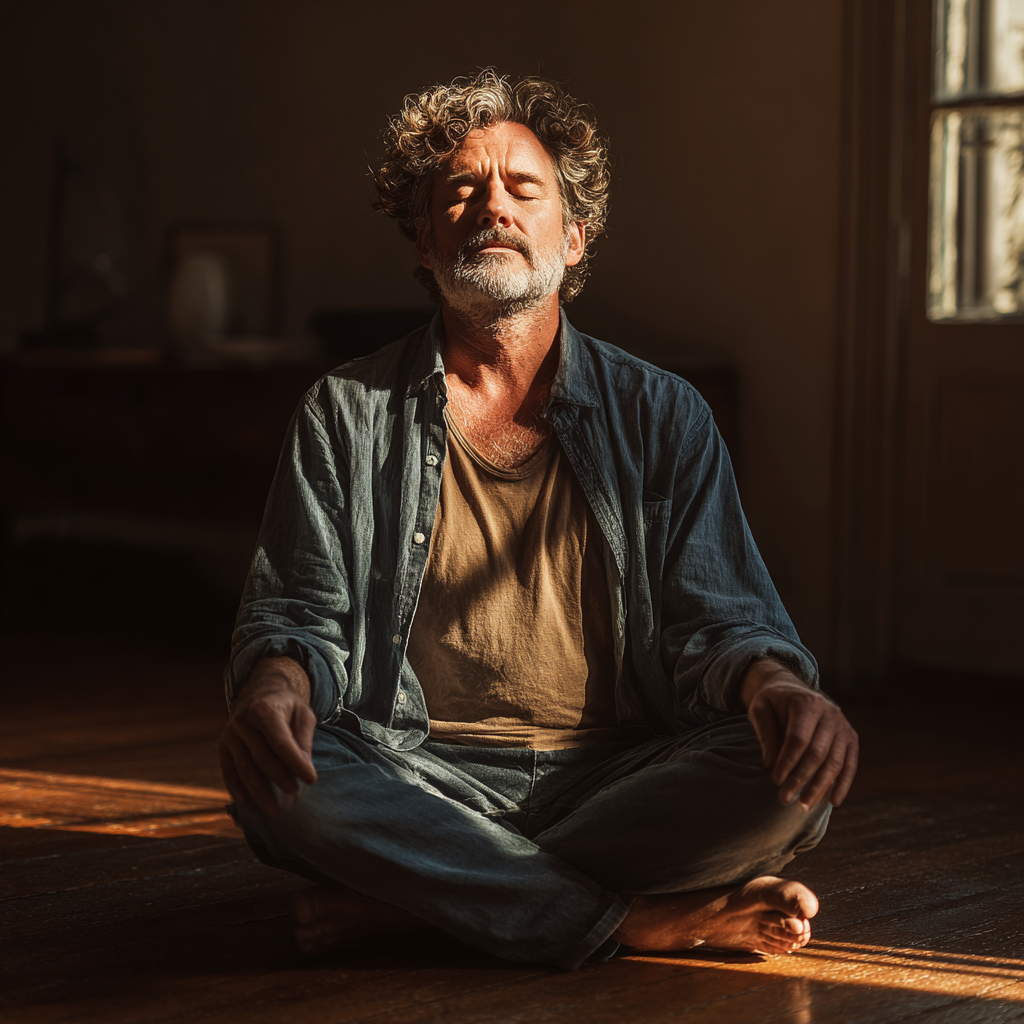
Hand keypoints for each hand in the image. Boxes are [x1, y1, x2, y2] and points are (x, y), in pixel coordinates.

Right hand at [219, 657, 317, 815]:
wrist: (259, 692)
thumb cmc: (287, 706)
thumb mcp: (303, 714)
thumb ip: (304, 739)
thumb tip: (305, 768)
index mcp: (265, 710)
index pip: (280, 742)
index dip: (295, 763)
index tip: (311, 780)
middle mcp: (243, 721)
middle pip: (261, 757)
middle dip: (279, 778)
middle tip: (295, 793)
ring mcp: (230, 734)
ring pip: (244, 768)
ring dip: (259, 791)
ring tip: (274, 810)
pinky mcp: (222, 746)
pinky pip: (228, 771)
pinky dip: (237, 789)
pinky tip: (248, 804)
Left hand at [742, 661, 858, 809]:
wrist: (791, 688)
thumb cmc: (773, 702)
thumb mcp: (760, 709)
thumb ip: (765, 734)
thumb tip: (771, 765)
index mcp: (807, 703)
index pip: (798, 739)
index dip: (787, 762)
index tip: (775, 781)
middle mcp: (830, 714)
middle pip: (818, 753)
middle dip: (801, 779)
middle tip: (785, 799)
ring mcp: (843, 726)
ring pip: (835, 762)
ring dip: (820, 787)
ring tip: (804, 805)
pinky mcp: (851, 737)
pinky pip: (850, 764)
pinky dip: (843, 784)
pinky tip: (833, 801)